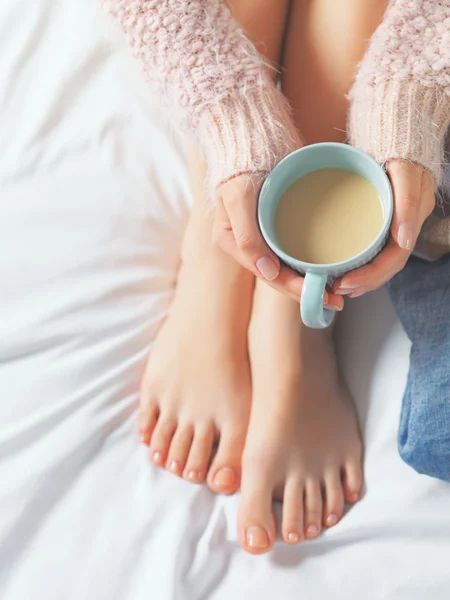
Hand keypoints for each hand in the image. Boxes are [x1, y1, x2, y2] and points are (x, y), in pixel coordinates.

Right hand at [213, 174, 343, 309]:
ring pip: (287, 267)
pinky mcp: (275, 224)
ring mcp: (261, 235)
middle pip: (279, 277)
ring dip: (310, 281)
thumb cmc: (242, 163)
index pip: (267, 275)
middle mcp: (246, 244)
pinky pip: (293, 250)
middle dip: (306, 291)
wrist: (252, 132)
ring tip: (338, 290)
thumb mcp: (239, 197)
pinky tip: (329, 267)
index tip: (321, 296)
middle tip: (338, 301)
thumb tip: (267, 271)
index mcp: (232, 242)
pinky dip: (310, 261)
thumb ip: (246, 235)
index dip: (294, 289)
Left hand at [332, 160, 434, 297]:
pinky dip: (361, 264)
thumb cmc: (399, 151)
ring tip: (339, 287)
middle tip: (336, 289)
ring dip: (362, 278)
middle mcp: (405, 226)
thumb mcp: (406, 172)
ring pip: (381, 261)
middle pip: (387, 266)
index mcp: (413, 218)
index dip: (371, 275)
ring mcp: (394, 224)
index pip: (394, 258)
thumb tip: (404, 240)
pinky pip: (375, 249)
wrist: (394, 132)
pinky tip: (347, 270)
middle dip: (363, 282)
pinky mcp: (382, 220)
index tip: (346, 282)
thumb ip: (408, 202)